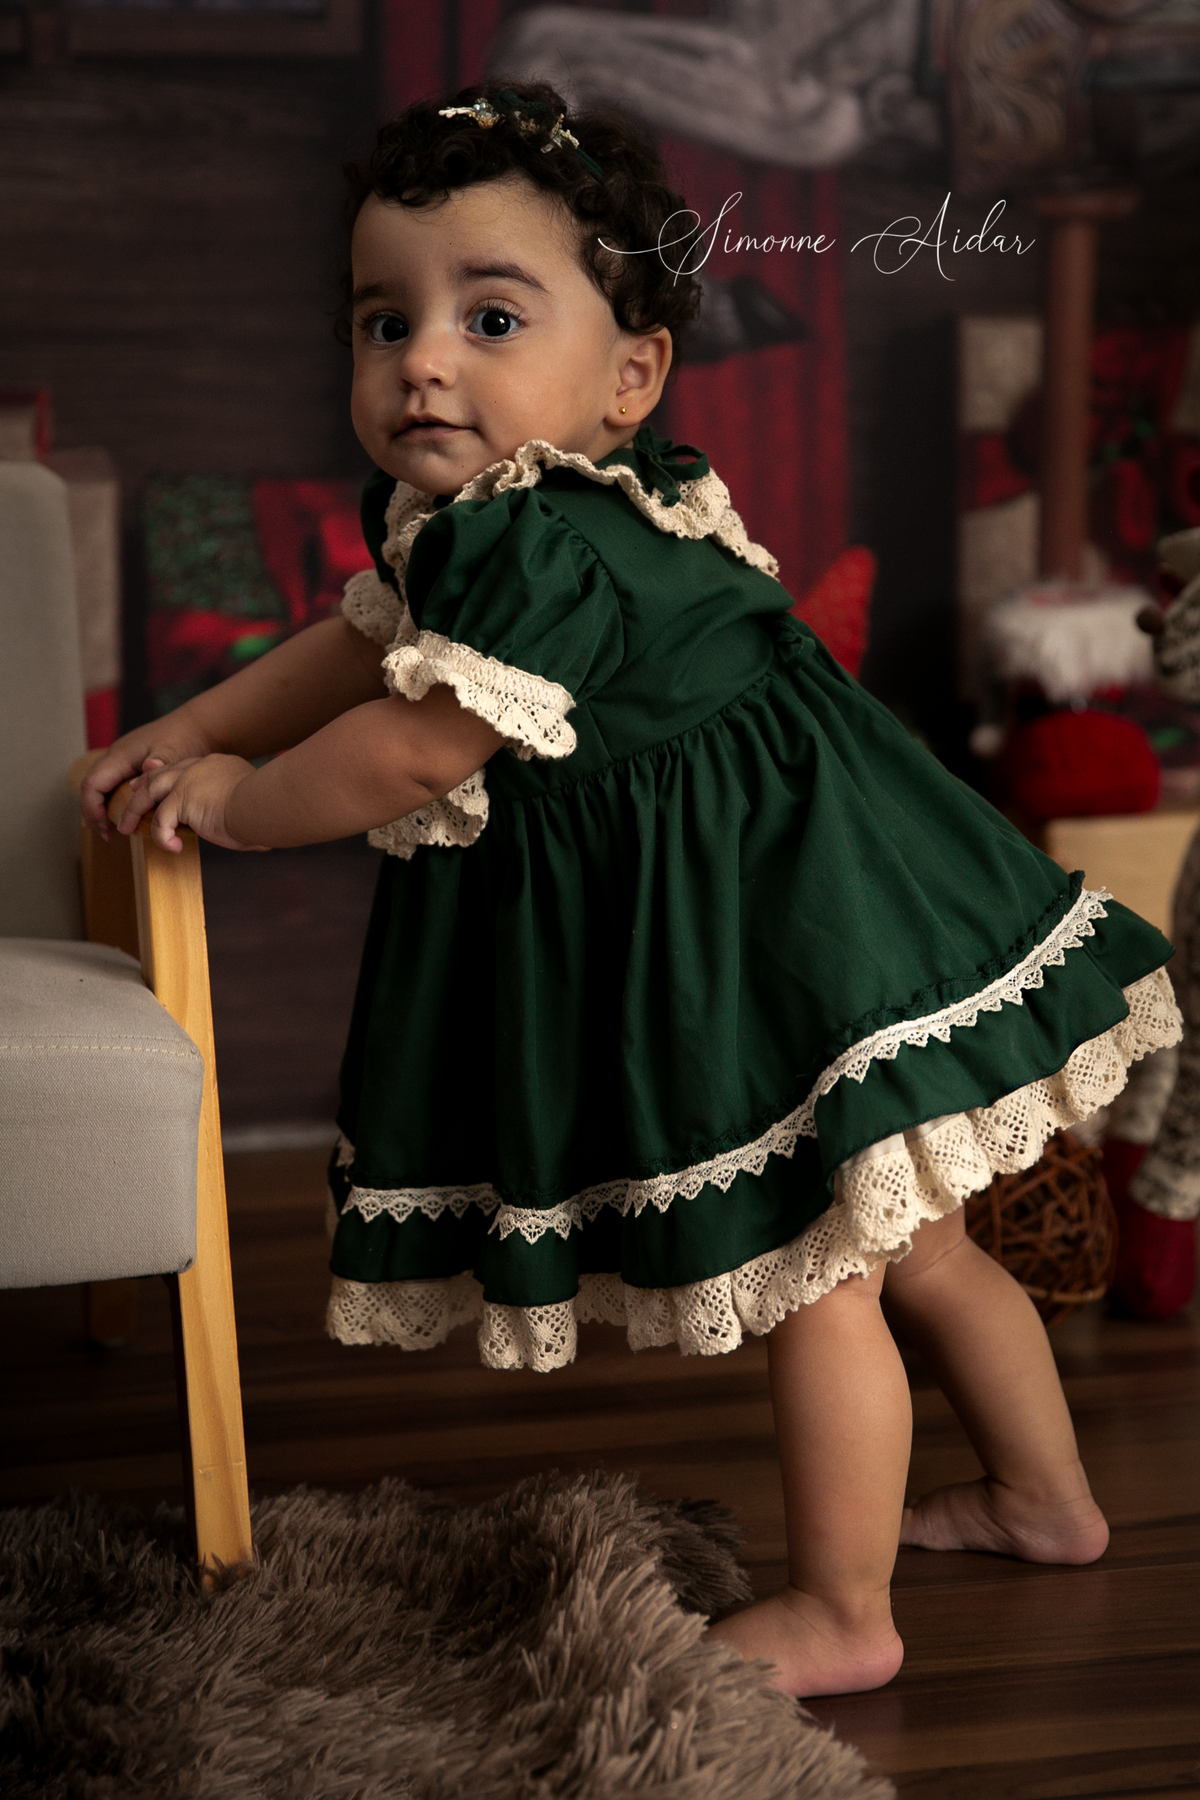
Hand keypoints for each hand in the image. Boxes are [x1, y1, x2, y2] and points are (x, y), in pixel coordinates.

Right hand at [81, 717, 215, 838]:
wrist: (198, 726)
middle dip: (93, 812)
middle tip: (106, 835)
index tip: (105, 827)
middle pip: (91, 786)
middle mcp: (117, 755)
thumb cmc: (186, 738)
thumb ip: (163, 760)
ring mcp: (123, 759)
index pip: (92, 784)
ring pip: (100, 785)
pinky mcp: (132, 763)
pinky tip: (122, 815)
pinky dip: (111, 801)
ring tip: (108, 830)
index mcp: (121, 754)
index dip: (92, 808)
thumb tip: (149, 766)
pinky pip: (113, 784)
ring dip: (100, 808)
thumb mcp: (176, 751)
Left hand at [116, 754, 268, 853]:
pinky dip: (162, 837)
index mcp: (216, 764)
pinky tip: (173, 849)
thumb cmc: (269, 811)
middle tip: (131, 798)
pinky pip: (161, 820)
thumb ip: (244, 815)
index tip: (152, 786)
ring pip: (150, 792)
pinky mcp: (183, 799)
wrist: (267, 805)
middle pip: (160, 774)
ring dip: (134, 811)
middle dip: (141, 787)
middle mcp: (199, 767)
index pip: (182, 767)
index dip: (165, 777)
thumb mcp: (252, 807)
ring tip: (125, 828)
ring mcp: (188, 780)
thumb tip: (259, 842)